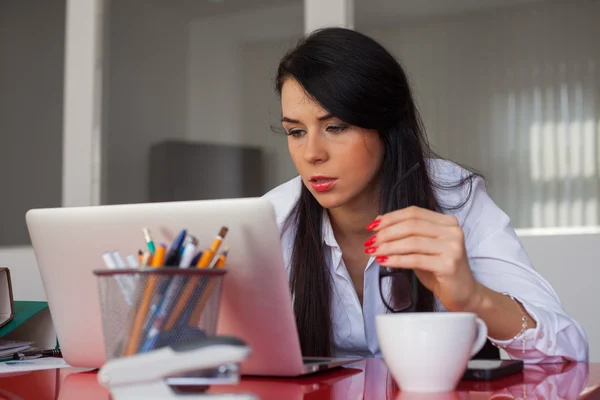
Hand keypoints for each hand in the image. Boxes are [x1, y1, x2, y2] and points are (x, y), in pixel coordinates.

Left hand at [364, 206, 481, 311]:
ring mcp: (453, 248)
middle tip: (370, 241)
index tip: (372, 226)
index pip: (414, 212)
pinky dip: (396, 260)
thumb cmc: (440, 270)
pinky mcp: (449, 265)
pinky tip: (384, 262)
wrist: (463, 294)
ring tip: (373, 252)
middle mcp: (452, 231)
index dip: (390, 218)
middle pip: (411, 225)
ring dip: (388, 247)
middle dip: (386, 233)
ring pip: (412, 242)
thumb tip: (379, 219)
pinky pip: (415, 260)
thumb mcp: (422, 247)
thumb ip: (406, 233)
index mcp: (447, 222)